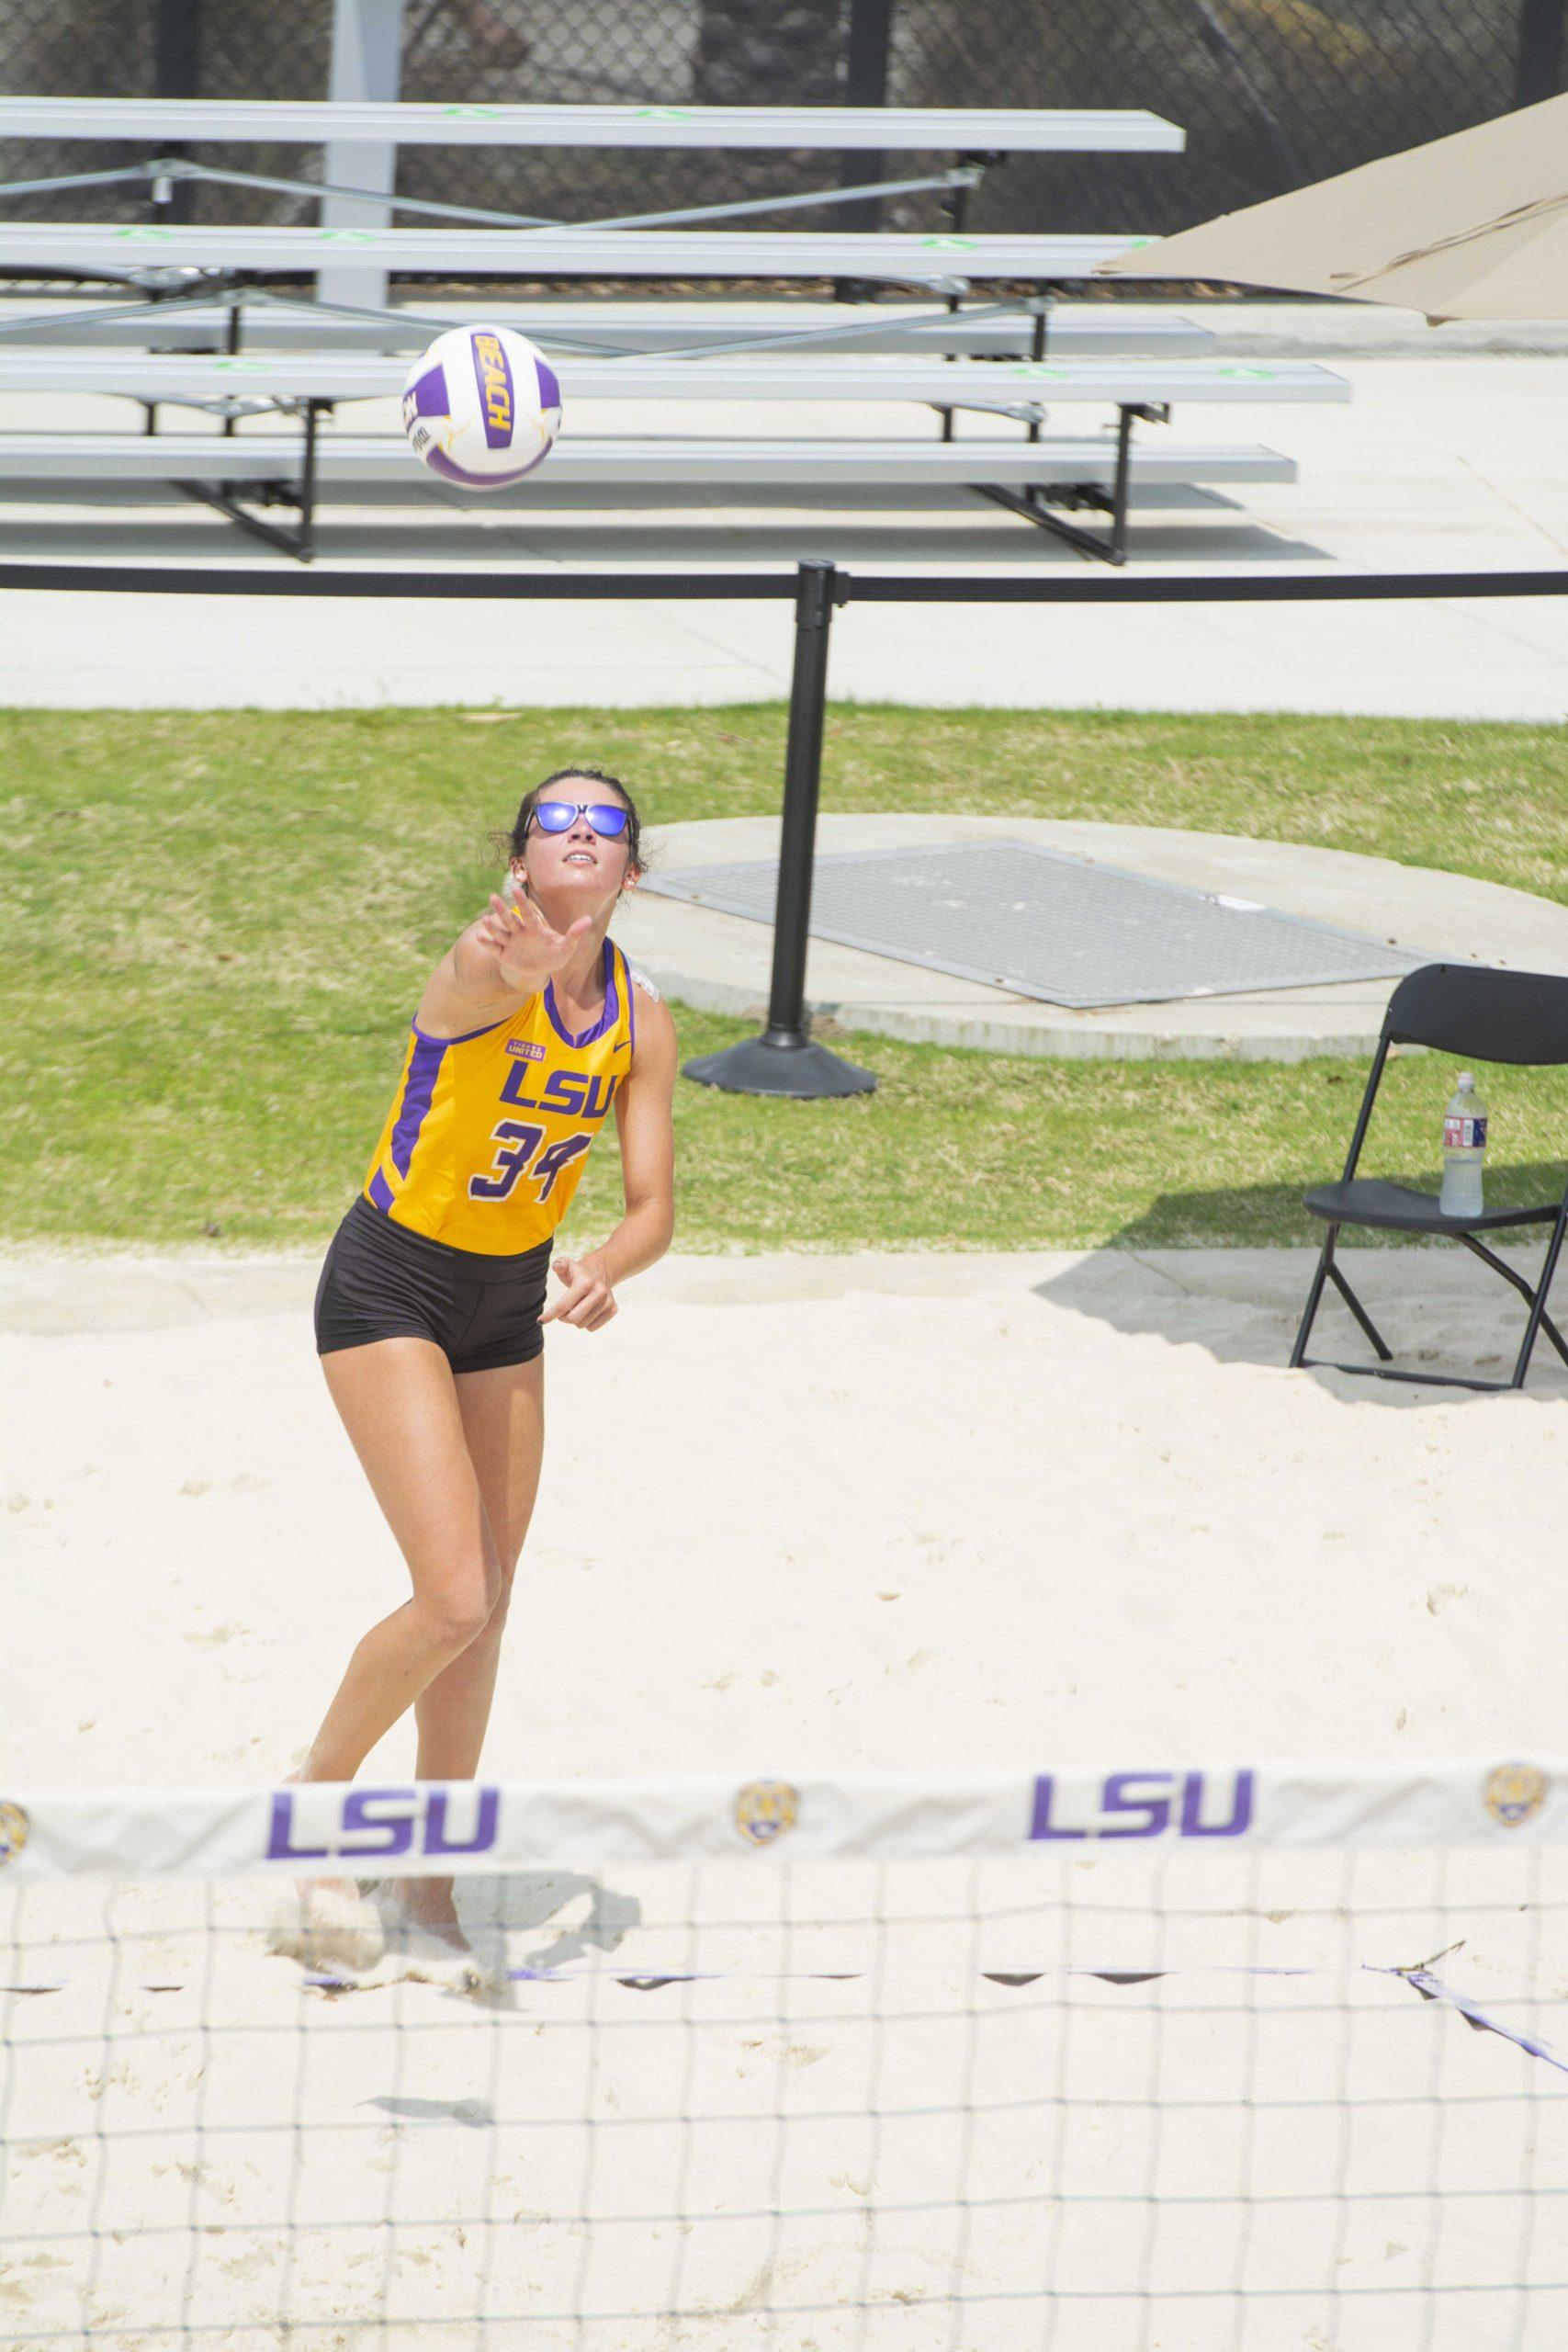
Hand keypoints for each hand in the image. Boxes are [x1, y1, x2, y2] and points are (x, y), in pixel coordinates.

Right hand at [474, 883, 592, 996]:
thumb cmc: (555, 955)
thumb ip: (575, 934)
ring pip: (500, 932)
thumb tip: (589, 920)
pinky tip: (480, 936)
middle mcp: (520, 931)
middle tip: (493, 897)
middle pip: (510, 919)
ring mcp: (511, 942)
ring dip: (493, 926)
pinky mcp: (504, 954)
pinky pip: (494, 947)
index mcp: (534, 927)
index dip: (521, 902)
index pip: (527, 912)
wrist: (542, 970)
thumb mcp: (567, 947)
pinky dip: (488, 942)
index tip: (516, 889)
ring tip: (485, 919)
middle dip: (502, 910)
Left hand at [540, 1253, 616, 1332]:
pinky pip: (592, 1328)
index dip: (550, 1315)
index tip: (540, 1321)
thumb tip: (556, 1266)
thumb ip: (560, 1264)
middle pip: (573, 1318)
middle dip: (563, 1318)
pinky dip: (586, 1323)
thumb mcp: (567, 1265)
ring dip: (576, 1319)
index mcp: (585, 1282)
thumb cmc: (578, 1272)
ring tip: (577, 1307)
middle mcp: (598, 1292)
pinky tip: (587, 1311)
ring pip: (582, 1325)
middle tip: (562, 1311)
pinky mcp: (613, 1309)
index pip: (563, 1305)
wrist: (601, 1272)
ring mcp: (607, 1301)